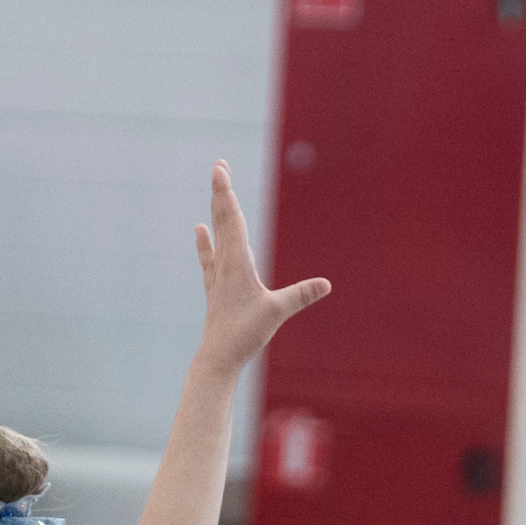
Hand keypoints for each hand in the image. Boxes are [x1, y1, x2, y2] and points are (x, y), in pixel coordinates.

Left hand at [192, 161, 328, 372]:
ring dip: (216, 211)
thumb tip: (326, 284)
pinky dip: (206, 242)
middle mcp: (223, 264)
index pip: (231, 219)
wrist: (217, 358)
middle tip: (218, 166)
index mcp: (237, 263)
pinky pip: (209, 257)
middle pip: (222, 219)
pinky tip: (199, 230)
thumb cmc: (245, 334)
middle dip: (221, 192)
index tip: (219, 169)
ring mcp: (217, 276)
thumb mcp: (277, 312)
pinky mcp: (215, 288)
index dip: (226, 192)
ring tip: (215, 192)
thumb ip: (301, 295)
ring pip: (216, 235)